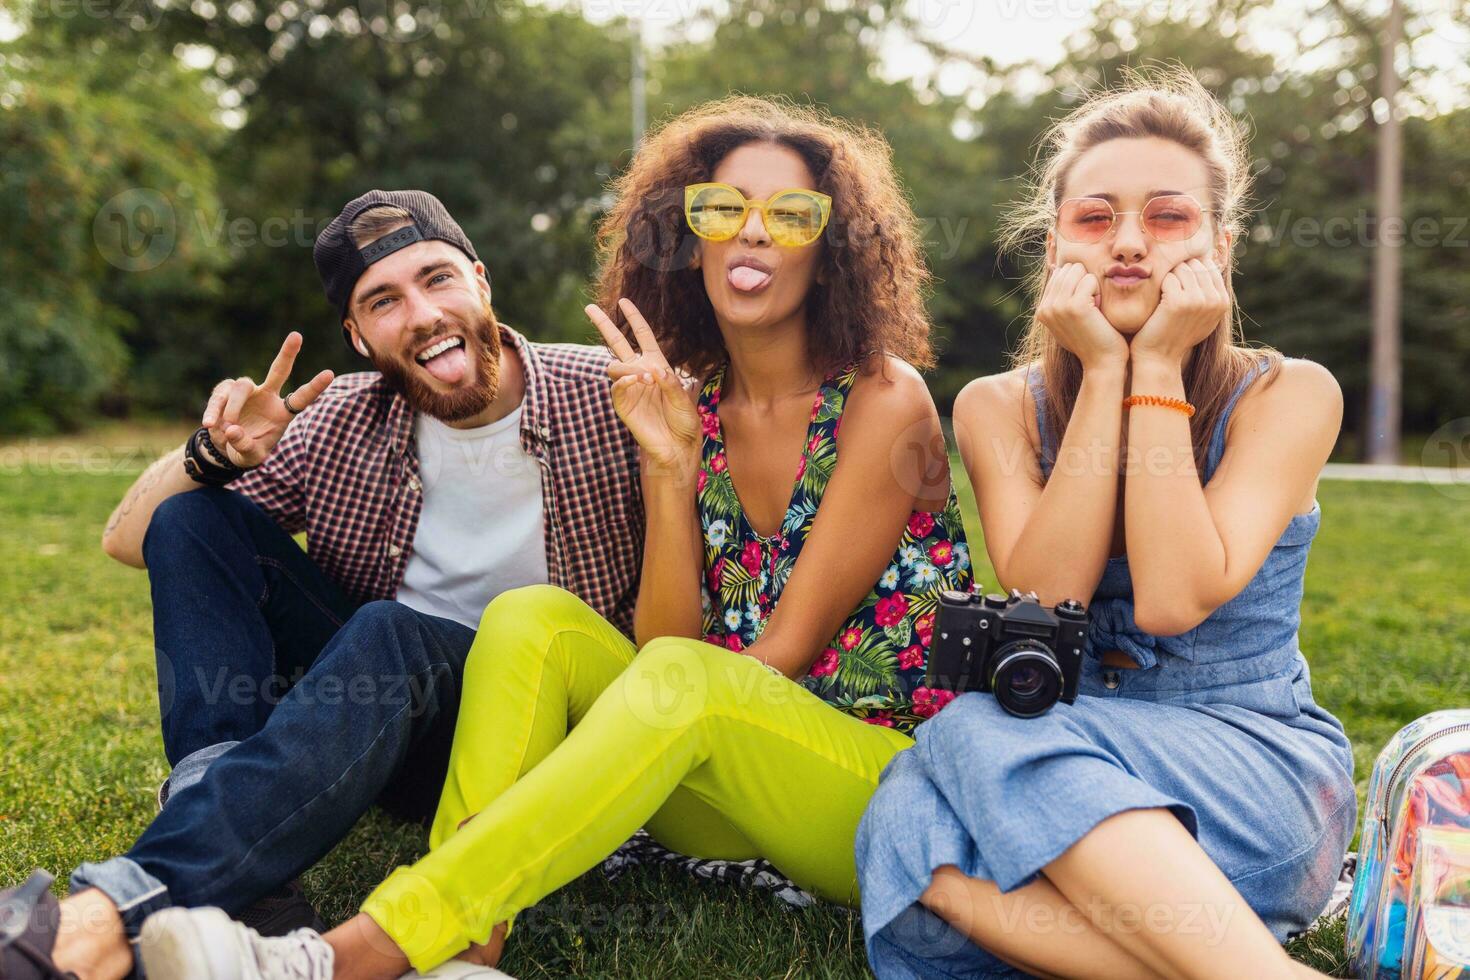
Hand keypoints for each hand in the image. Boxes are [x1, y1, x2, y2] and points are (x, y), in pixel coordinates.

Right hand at [201, 332, 334, 468]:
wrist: (225, 448)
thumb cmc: (247, 450)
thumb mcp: (250, 457)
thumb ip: (244, 445)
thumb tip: (232, 429)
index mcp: (282, 412)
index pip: (301, 398)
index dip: (314, 387)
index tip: (330, 373)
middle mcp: (267, 396)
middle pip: (278, 371)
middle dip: (287, 353)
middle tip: (297, 335)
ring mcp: (247, 391)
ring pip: (241, 388)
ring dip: (232, 407)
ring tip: (225, 428)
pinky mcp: (225, 391)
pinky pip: (220, 396)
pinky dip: (213, 410)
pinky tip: (209, 424)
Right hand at [584, 299, 700, 477]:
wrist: (676, 445)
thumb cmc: (684, 421)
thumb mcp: (683, 399)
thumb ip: (670, 383)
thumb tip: (653, 369)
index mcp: (657, 365)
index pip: (642, 335)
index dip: (634, 318)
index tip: (624, 301)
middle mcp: (640, 373)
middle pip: (617, 343)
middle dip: (604, 325)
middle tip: (589, 308)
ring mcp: (630, 388)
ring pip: (615, 366)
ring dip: (627, 367)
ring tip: (644, 378)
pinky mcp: (623, 405)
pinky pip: (616, 387)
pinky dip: (624, 381)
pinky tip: (636, 381)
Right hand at [1035, 263, 1128, 370]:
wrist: (1102, 362)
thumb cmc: (1092, 340)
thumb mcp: (1069, 319)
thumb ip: (1060, 297)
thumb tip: (1055, 266)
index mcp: (1042, 310)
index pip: (1059, 274)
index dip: (1077, 284)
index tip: (1083, 307)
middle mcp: (1045, 308)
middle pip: (1068, 269)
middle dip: (1084, 282)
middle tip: (1090, 307)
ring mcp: (1057, 307)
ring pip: (1078, 271)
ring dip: (1091, 286)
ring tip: (1094, 308)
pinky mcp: (1074, 306)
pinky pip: (1090, 280)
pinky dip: (1099, 291)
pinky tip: (1098, 310)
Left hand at [1130, 258, 1229, 366]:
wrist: (1159, 357)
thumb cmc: (1176, 334)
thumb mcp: (1201, 316)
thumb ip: (1209, 293)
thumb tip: (1208, 260)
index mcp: (1223, 302)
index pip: (1210, 267)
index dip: (1191, 269)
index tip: (1178, 283)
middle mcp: (1214, 300)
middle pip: (1196, 264)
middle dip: (1179, 271)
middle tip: (1168, 288)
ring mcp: (1197, 300)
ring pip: (1182, 268)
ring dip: (1169, 277)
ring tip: (1163, 295)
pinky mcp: (1178, 302)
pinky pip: (1169, 278)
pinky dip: (1160, 285)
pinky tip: (1158, 301)